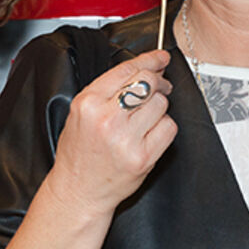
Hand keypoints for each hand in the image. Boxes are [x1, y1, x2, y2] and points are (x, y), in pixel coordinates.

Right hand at [40, 51, 177, 219]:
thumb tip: (147, 68)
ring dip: (159, 108)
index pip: (127, 70)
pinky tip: (150, 134)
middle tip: (161, 86)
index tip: (161, 57)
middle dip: (159, 81)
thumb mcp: (80, 113)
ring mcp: (126, 140)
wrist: (79, 191)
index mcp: (88, 103)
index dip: (149, 59)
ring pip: (161, 104)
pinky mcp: (143, 157)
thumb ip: (108, 90)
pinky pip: (169, 128)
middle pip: (148, 83)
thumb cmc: (80, 153)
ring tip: (146, 118)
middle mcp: (106, 119)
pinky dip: (165, 127)